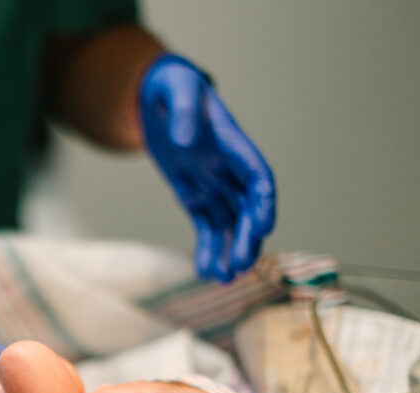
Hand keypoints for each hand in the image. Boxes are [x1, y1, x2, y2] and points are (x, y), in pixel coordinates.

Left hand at [139, 54, 275, 281]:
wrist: (155, 95)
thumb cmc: (172, 88)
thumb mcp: (177, 89)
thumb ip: (185, 111)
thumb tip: (185, 141)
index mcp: (233, 145)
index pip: (258, 177)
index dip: (263, 202)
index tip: (264, 226)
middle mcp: (228, 169)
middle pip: (247, 208)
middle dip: (247, 236)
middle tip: (241, 264)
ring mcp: (213, 184)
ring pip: (229, 224)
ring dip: (229, 251)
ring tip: (223, 277)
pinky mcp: (193, 195)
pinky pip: (205, 226)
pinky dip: (207, 248)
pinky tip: (205, 270)